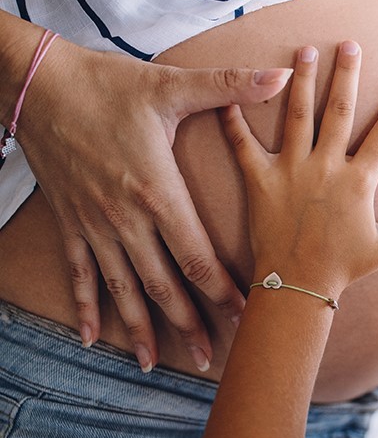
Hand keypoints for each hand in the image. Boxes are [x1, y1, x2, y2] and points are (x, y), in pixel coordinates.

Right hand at [16, 35, 291, 371]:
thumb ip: (229, 86)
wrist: (37, 83)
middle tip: (209, 358)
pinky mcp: (70, 222)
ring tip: (152, 362)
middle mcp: (125, 217)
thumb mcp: (172, 85)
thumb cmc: (109, 85)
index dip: (221, 291)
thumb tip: (281, 75)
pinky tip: (90, 336)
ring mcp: (94, 224)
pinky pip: (79, 272)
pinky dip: (84, 305)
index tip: (245, 317)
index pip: (197, 255)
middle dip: (188, 323)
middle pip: (162, 283)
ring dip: (139, 327)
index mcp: (157, 191)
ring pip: (121, 287)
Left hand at [219, 41, 377, 298]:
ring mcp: (291, 171)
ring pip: (297, 115)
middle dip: (347, 74)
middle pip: (339, 111)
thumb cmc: (344, 268)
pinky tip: (231, 94)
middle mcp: (326, 167)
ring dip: (302, 80)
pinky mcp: (260, 181)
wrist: (297, 287)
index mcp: (359, 181)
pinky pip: (243, 145)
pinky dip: (234, 120)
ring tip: (304, 50)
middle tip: (349, 44)